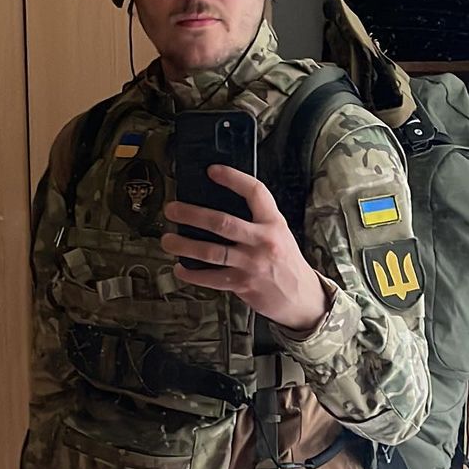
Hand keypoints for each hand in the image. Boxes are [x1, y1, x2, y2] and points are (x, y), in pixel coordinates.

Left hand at [162, 165, 330, 334]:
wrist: (301, 297)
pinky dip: (192, 274)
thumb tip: (219, 206)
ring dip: (185, 245)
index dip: (233, 178)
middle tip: (172, 209)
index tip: (212, 171)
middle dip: (192, 214)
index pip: (255, 192)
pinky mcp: (243, 285)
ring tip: (167, 240)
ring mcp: (252, 264)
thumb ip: (256, 221)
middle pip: (222, 223)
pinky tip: (180, 268)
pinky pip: (211, 278)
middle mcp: (263, 241)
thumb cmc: (285, 262)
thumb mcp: (279, 234)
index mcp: (273, 223)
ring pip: (211, 252)